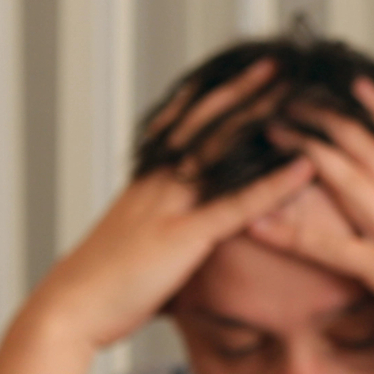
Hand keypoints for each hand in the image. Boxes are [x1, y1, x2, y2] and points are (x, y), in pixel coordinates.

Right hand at [27, 58, 314, 350]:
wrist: (69, 309)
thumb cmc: (103, 287)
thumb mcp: (132, 245)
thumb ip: (157, 229)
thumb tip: (175, 233)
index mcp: (146, 183)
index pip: (179, 126)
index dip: (207, 98)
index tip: (234, 73)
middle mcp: (157, 183)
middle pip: (202, 124)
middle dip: (238, 91)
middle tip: (274, 64)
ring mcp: (169, 206)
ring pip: (220, 150)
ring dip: (259, 119)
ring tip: (294, 93)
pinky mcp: (183, 237)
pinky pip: (236, 205)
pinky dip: (274, 185)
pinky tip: (305, 168)